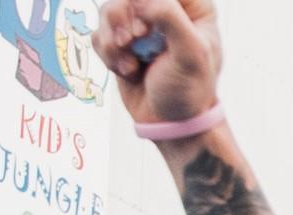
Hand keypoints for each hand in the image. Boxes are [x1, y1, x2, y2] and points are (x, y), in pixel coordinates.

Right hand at [94, 2, 222, 127]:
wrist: (173, 125)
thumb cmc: (190, 92)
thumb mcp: (191, 54)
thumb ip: (170, 18)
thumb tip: (140, 0)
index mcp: (194, 7)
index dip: (142, 2)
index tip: (144, 26)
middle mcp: (166, 10)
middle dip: (122, 16)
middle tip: (132, 39)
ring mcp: (142, 25)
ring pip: (108, 10)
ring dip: (111, 37)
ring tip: (129, 62)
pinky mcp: (122, 42)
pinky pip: (98, 33)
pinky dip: (108, 53)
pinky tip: (127, 71)